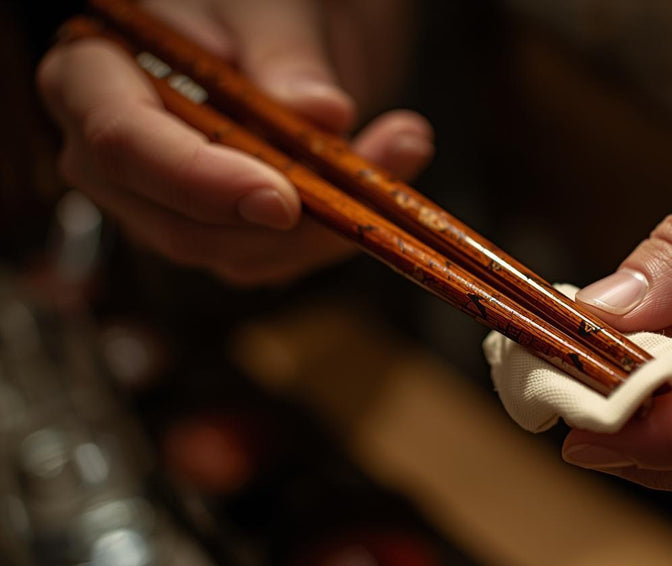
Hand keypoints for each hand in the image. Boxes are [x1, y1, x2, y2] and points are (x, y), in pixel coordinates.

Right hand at [37, 0, 432, 285]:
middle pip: (181, 224)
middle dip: (288, 220)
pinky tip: (389, 169)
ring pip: (238, 255)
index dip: (199, 180)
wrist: (275, 22)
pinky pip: (276, 257)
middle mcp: (118, 154)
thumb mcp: (266, 3)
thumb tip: (320, 113)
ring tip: (403, 146)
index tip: (281, 199)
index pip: (123, 144)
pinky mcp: (221, 229)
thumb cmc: (251, 1)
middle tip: (377, 166)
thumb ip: (285, 53)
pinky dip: (338, 230)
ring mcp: (166, 203)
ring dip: (332, 225)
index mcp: (92, 76)